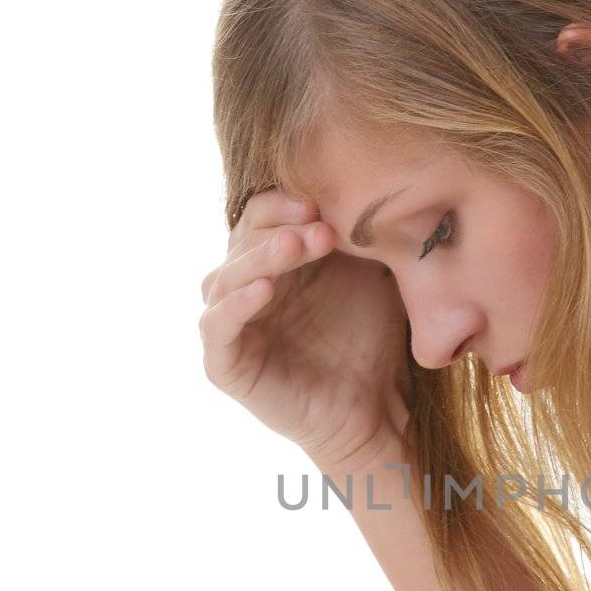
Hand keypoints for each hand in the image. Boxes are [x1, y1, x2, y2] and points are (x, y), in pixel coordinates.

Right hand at [199, 188, 412, 473]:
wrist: (374, 408)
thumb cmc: (371, 340)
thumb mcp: (370, 277)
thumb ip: (355, 235)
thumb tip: (364, 182)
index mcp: (274, 260)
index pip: (262, 214)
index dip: (286, 202)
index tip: (325, 201)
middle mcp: (245, 286)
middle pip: (242, 239)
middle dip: (281, 227)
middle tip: (321, 225)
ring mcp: (231, 324)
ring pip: (225, 277)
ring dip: (260, 257)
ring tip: (297, 245)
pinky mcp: (224, 364)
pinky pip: (216, 327)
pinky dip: (235, 305)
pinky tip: (265, 290)